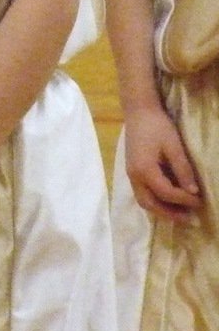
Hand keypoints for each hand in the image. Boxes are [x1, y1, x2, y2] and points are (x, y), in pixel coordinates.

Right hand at [123, 105, 201, 222]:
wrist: (138, 111)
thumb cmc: (157, 126)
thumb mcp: (174, 146)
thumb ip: (182, 169)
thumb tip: (193, 191)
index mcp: (144, 170)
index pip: (165, 192)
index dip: (184, 199)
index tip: (200, 201)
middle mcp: (134, 176)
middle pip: (150, 203)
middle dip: (169, 213)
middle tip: (189, 219)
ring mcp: (131, 174)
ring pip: (144, 201)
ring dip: (161, 210)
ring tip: (180, 214)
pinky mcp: (132, 171)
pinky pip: (142, 193)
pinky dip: (155, 201)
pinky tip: (168, 201)